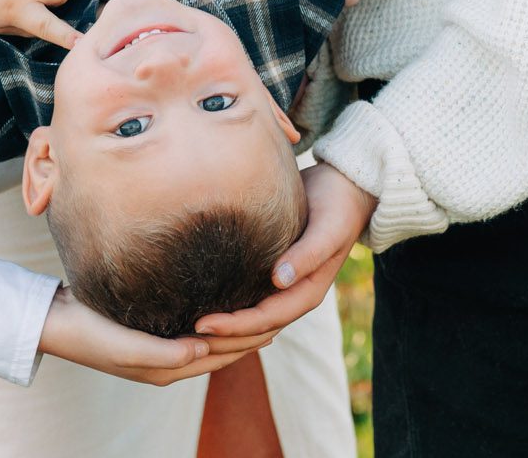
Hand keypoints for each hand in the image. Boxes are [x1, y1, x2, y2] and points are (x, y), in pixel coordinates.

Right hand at [36, 286, 270, 384]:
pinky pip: (197, 320)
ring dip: (239, 320)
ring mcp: (164, 343)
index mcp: (170, 369)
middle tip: (283, 301)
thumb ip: (163, 353)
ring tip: (264, 296)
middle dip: (254, 329)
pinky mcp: (155, 326)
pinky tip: (225, 289)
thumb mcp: (125, 346)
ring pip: (214, 334)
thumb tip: (204, 347)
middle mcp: (172, 360)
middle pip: (225, 346)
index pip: (225, 354)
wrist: (55, 321)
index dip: (253, 336)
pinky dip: (218, 311)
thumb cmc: (88, 334)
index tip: (281, 313)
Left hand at [195, 162, 373, 340]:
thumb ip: (307, 254)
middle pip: (254, 332)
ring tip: (185, 331)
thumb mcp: (329, 227)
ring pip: (249, 324)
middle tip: (181, 337)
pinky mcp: (271, 275)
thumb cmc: (338, 204)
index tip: (201, 324)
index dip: (233, 326)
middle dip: (221, 339)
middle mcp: (293, 296)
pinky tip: (199, 306)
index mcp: (308, 293)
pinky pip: (247, 302)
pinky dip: (226, 311)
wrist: (347, 188)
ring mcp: (283, 289)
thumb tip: (278, 280)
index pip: (265, 320)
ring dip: (221, 333)